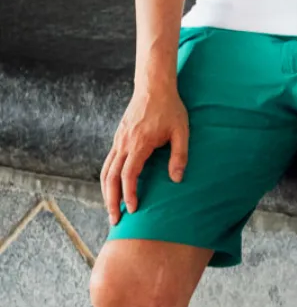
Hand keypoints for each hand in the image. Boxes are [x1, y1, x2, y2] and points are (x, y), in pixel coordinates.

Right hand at [102, 79, 188, 221]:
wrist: (153, 86)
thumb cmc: (170, 108)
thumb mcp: (181, 131)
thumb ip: (179, 156)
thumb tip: (176, 180)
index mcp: (139, 143)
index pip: (128, 175)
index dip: (129, 194)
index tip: (133, 209)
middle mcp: (124, 143)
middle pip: (110, 177)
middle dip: (111, 201)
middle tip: (115, 219)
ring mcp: (118, 140)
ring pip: (105, 171)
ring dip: (106, 192)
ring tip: (111, 209)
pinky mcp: (118, 138)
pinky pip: (108, 162)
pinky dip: (107, 178)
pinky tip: (113, 188)